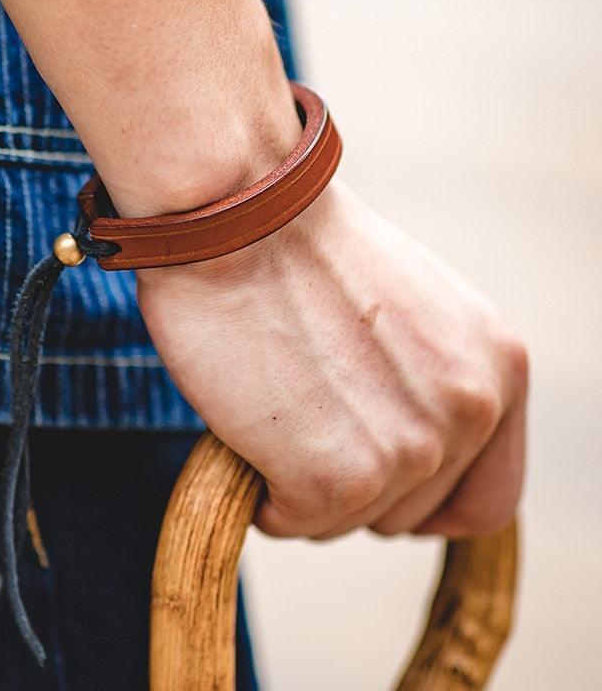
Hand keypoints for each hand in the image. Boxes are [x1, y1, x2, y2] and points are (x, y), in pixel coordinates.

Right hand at [136, 178, 527, 538]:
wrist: (240, 216)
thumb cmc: (299, 247)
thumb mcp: (412, 309)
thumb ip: (428, 380)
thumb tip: (393, 438)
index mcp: (497, 368)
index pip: (487, 499)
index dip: (426, 501)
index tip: (376, 481)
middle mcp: (471, 414)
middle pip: (408, 515)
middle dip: (350, 481)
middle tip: (300, 418)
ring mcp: (408, 452)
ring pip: (344, 522)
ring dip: (299, 483)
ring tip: (270, 406)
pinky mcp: (336, 479)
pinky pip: (291, 522)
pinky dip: (259, 491)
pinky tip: (245, 424)